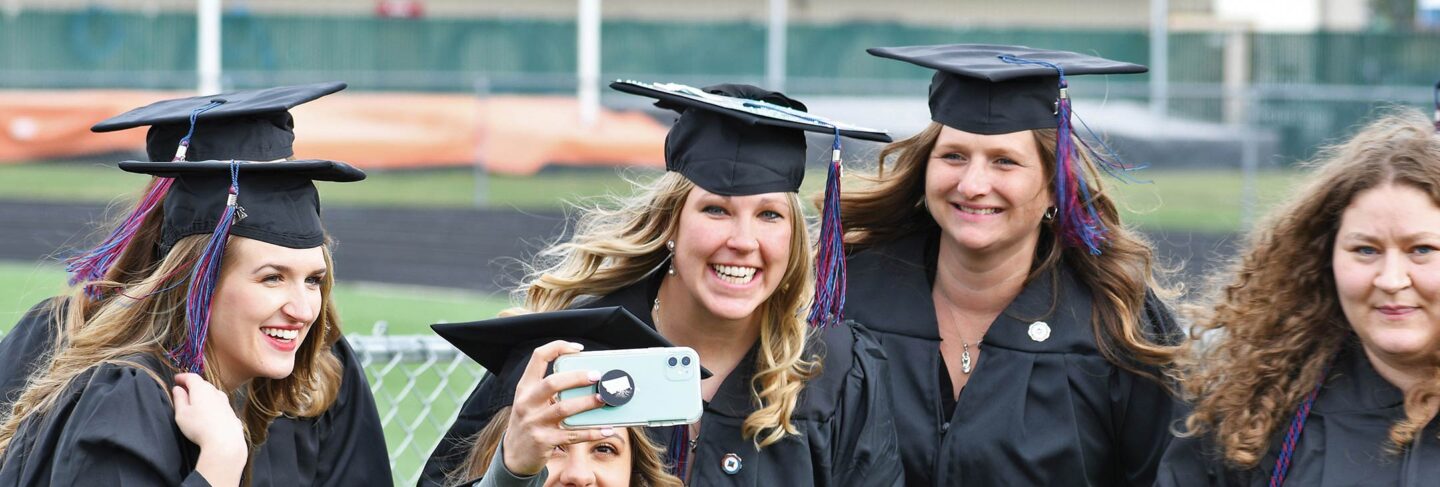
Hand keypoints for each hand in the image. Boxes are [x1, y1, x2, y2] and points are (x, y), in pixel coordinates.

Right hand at [172, 373, 247, 484]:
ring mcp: (226, 402)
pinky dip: (212, 404)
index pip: (192, 377)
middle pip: (203, 384)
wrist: (225, 441)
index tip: (176, 379)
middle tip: (184, 389)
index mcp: (202, 390)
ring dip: (204, 394)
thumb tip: (178, 389)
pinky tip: (208, 412)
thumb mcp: (182, 413)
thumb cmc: (199, 427)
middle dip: (193, 385)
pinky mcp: (231, 413)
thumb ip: (179, 399)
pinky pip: (219, 404)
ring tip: (195, 401)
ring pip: (213, 394)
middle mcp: (216, 393)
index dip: (183, 377)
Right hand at [501, 340, 615, 475]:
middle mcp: (527, 402)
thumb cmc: (530, 423)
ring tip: (603, 399)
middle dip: (577, 377)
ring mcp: (534, 422)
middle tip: (597, 376)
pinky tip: (607, 429)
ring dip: (587, 403)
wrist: (513, 457)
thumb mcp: (531, 402)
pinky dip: (592, 432)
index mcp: (525, 387)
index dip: (558, 347)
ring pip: (564, 408)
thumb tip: (586, 378)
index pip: (538, 357)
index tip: (579, 349)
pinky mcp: (543, 441)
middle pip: (553, 383)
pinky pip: (572, 434)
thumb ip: (549, 390)